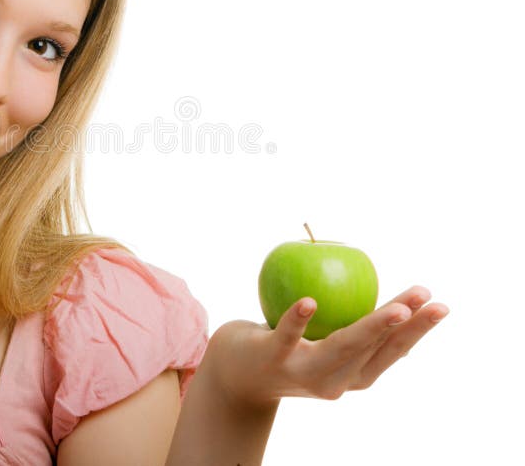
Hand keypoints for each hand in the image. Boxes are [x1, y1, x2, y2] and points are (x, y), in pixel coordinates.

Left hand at [206, 286, 448, 409]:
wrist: (236, 373)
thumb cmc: (288, 347)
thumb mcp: (324, 342)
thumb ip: (349, 326)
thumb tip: (384, 294)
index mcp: (351, 375)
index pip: (391, 351)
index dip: (418, 330)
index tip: (440, 305)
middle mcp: (332, 381)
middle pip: (374, 350)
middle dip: (406, 325)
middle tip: (427, 298)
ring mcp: (302, 372)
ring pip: (341, 347)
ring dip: (370, 327)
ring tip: (393, 308)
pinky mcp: (272, 357)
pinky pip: (287, 337)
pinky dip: (298, 320)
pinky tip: (309, 301)